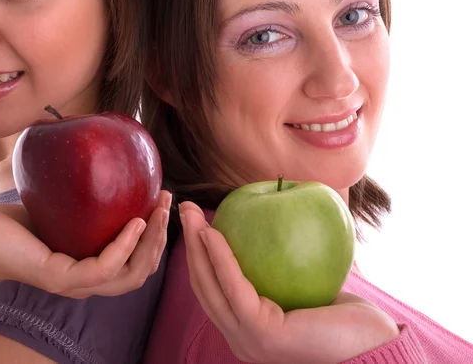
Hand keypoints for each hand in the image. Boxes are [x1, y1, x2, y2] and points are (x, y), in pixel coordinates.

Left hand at [0, 190, 170, 297]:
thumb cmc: (20, 221)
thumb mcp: (66, 208)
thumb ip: (92, 199)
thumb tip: (113, 159)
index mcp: (92, 268)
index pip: (137, 263)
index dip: (157, 237)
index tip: (163, 201)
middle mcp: (88, 281)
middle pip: (141, 271)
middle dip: (162, 238)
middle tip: (168, 202)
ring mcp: (75, 282)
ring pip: (130, 274)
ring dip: (152, 242)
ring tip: (158, 210)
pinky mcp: (60, 277)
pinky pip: (104, 267)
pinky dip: (125, 246)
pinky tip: (136, 222)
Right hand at [179, 201, 398, 363]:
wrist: (372, 347)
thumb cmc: (344, 319)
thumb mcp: (302, 288)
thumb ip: (282, 270)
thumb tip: (274, 228)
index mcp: (246, 330)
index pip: (213, 289)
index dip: (199, 255)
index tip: (196, 222)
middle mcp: (239, 337)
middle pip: (204, 284)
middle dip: (190, 244)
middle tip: (185, 210)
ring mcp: (246, 338)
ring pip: (209, 284)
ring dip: (196, 245)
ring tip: (191, 214)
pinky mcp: (258, 331)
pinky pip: (233, 286)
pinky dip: (220, 256)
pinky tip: (214, 231)